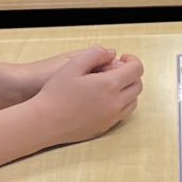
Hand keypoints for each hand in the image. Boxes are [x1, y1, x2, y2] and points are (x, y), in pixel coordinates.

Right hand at [29, 47, 144, 145]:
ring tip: (113, 84)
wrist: (44, 122)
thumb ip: (95, 53)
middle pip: (137, 86)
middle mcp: (115, 103)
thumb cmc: (55, 92)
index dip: (133, 60)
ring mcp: (111, 118)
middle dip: (131, 75)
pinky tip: (105, 99)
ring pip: (133, 102)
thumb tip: (112, 53)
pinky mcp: (105, 128)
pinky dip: (121, 104)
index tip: (123, 58)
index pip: (136, 70)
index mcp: (109, 85)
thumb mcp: (72, 64)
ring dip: (128, 90)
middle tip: (118, 70)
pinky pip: (122, 114)